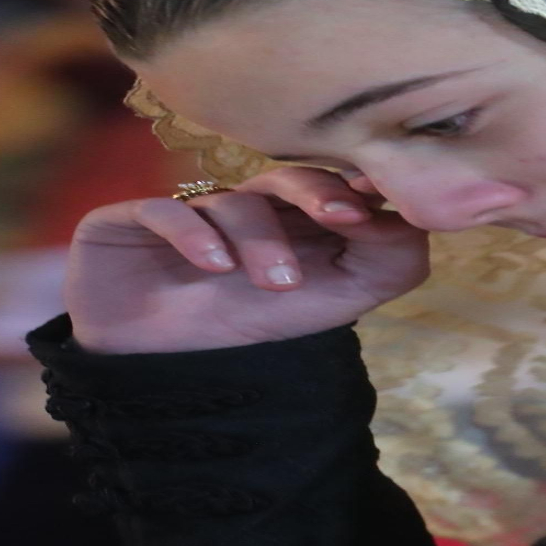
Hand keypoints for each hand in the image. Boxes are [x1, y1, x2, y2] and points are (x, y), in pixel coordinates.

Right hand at [64, 167, 430, 354]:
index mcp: (292, 219)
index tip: (379, 200)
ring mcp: (189, 209)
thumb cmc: (239, 323)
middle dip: (321, 194)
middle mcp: (243, 206)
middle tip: (345, 218)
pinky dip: (194, 234)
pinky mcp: (130, 219)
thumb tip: (415, 222)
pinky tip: (213, 265)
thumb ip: (383, 267)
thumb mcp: (327, 304)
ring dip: (263, 241)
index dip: (357, 186)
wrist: (143, 365)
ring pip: (236, 203)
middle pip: (288, 179)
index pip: (330, 184)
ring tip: (277, 285)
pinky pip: (165, 210)